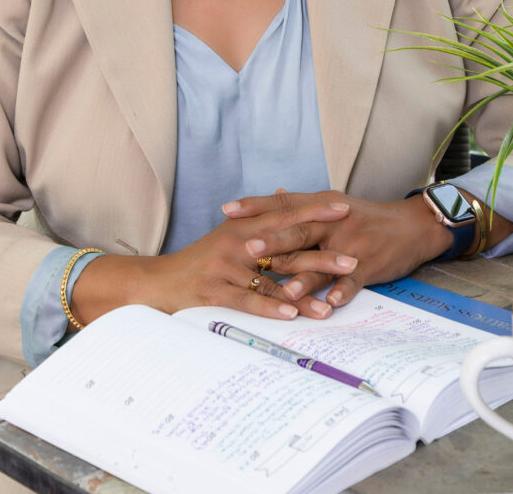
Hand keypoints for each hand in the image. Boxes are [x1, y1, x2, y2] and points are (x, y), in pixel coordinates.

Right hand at [70, 198, 353, 326]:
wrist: (158, 282)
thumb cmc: (199, 262)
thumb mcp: (229, 235)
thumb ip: (258, 220)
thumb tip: (285, 196)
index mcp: (243, 226)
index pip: (286, 214)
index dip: (316, 211)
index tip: (345, 208)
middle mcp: (236, 241)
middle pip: (286, 245)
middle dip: (322, 253)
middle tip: (354, 259)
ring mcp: (225, 266)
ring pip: (272, 280)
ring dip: (303, 294)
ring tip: (331, 305)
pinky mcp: (214, 291)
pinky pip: (247, 300)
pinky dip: (270, 307)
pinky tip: (291, 315)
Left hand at [223, 190, 452, 310]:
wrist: (412, 226)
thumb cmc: (367, 217)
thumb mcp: (334, 204)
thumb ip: (302, 203)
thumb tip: (272, 193)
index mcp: (321, 206)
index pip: (283, 203)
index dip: (256, 205)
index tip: (228, 209)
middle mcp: (333, 222)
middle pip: (298, 230)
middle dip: (272, 240)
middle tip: (246, 248)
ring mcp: (351, 245)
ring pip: (322, 261)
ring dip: (303, 277)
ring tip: (282, 290)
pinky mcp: (369, 265)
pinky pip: (352, 281)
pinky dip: (341, 291)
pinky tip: (329, 304)